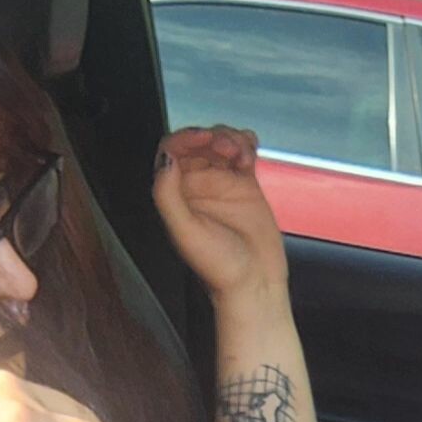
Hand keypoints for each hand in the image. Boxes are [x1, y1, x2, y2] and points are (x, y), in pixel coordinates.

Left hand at [152, 125, 287, 303]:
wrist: (254, 284)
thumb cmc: (219, 267)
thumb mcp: (185, 233)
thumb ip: (167, 195)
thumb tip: (166, 157)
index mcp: (177, 195)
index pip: (172, 151)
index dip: (185, 138)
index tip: (203, 140)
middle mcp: (197, 186)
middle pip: (198, 141)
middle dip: (212, 136)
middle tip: (226, 149)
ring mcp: (222, 183)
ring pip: (220, 142)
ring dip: (231, 138)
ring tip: (241, 155)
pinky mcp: (246, 185)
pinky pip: (243, 151)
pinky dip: (246, 144)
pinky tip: (250, 155)